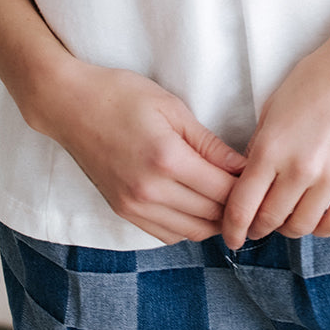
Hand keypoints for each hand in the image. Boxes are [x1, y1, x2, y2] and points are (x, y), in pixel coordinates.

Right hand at [35, 61, 245, 244]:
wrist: (69, 105)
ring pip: (191, 232)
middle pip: (211, 216)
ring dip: (213, 220)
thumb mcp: (171, 107)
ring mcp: (134, 205)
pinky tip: (195, 205)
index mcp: (167, 160)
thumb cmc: (121, 95)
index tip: (259, 176)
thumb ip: (208, 143)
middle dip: (235, 206)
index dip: (247, 187)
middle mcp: (150, 191)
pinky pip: (166, 234)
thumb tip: (242, 167)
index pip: (224, 191)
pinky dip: (187, 225)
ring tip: (225, 198)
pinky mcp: (123, 211)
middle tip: (248, 190)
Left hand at [220, 40, 329, 249]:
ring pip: (301, 227)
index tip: (232, 236)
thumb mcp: (274, 107)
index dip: (233, 228)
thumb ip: (261, 144)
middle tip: (258, 226)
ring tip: (287, 218)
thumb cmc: (315, 78)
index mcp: (271, 148)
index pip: (243, 206)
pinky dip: (320, 228)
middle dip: (258, 228)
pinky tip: (315, 216)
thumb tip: (251, 177)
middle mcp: (298, 169)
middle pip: (270, 220)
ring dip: (289, 228)